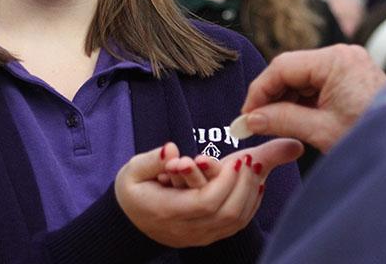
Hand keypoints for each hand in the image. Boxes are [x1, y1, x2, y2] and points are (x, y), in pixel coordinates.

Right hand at [116, 139, 302, 246]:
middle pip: (227, 214)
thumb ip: (152, 160)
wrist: (131, 222)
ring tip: (254, 167)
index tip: (235, 160)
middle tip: (249, 159)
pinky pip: (236, 225)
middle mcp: (186, 229)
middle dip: (244, 184)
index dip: (225, 182)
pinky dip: (250, 204)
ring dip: (250, 193)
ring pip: (236, 222)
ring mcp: (199, 236)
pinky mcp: (208, 236)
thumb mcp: (133, 171)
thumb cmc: (133, 192)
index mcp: (167, 211)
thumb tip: (172, 150)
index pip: (206, 202)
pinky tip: (255, 184)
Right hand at [240, 45, 385, 151]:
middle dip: (272, 96)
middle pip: (292, 69)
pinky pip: (319, 82)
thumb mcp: (320, 130)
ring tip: (273, 124)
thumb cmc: (371, 136)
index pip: (282, 67)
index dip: (259, 91)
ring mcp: (350, 63)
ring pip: (304, 77)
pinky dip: (304, 100)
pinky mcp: (353, 75)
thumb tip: (249, 120)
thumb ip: (281, 120)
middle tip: (254, 122)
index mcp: (335, 61)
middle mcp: (343, 54)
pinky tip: (294, 119)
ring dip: (287, 99)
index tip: (246, 115)